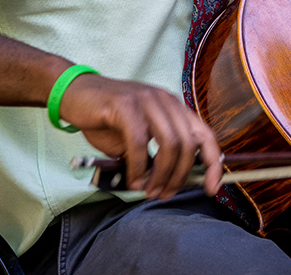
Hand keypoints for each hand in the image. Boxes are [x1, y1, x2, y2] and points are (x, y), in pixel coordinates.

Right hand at [60, 74, 222, 199]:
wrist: (76, 95)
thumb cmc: (108, 119)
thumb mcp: (140, 137)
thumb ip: (157, 154)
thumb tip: (173, 182)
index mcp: (174, 107)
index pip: (205, 135)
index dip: (214, 163)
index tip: (212, 189)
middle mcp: (165, 100)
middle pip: (189, 144)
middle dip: (179, 176)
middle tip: (163, 194)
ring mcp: (147, 100)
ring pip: (169, 144)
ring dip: (161, 175)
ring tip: (148, 190)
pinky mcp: (126, 104)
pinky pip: (139, 142)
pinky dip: (138, 167)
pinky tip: (132, 178)